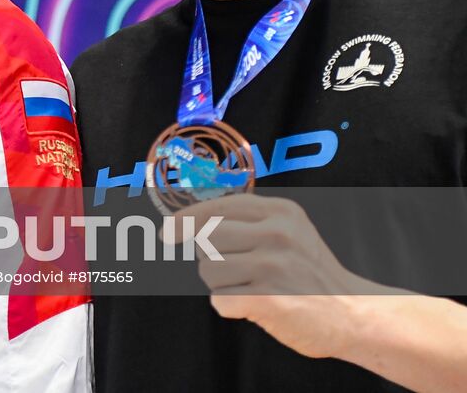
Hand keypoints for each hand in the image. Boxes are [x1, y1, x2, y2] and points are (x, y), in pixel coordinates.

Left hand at [168, 194, 372, 358]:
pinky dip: (231, 307)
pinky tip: (256, 306)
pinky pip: (220, 300)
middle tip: (240, 272)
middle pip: (205, 239)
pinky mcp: (269, 299)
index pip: (216, 207)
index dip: (185, 219)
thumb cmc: (312, 274)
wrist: (355, 314)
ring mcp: (274, 265)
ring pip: (208, 270)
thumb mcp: (290, 232)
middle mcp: (277, 233)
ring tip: (253, 289)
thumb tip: (185, 223)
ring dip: (221, 285)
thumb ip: (247, 221)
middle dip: (211, 258)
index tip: (168, 231)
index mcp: (281, 212)